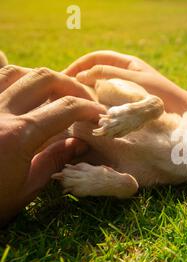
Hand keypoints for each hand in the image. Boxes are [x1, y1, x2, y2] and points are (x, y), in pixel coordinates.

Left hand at [0, 66, 105, 225]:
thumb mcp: (26, 189)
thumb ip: (54, 160)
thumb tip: (80, 143)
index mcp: (17, 137)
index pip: (66, 109)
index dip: (90, 108)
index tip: (101, 115)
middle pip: (44, 79)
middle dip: (72, 86)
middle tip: (84, 100)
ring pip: (15, 71)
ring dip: (41, 78)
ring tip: (54, 92)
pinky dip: (6, 72)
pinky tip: (18, 84)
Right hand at [64, 50, 186, 114]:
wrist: (183, 114)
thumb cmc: (162, 95)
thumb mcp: (134, 81)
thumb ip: (109, 75)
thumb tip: (82, 75)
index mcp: (128, 64)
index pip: (96, 58)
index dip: (79, 64)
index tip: (64, 75)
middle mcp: (126, 75)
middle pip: (96, 73)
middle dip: (80, 80)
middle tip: (63, 92)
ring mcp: (127, 91)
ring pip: (101, 89)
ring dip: (87, 94)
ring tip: (73, 104)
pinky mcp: (129, 107)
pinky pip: (109, 103)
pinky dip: (98, 106)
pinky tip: (90, 114)